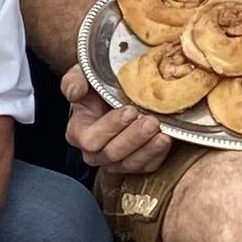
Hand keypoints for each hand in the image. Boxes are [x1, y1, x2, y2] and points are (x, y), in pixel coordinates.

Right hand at [63, 62, 175, 176]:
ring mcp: (115, 161)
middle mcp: (95, 152)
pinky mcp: (136, 163)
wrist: (117, 89)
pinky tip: (167, 138)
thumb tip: (74, 92)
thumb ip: (74, 81)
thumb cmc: (97, 84)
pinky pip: (147, 166)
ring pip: (130, 163)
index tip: (130, 111)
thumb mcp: (82, 76)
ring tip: (162, 131)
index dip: (110, 127)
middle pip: (112, 154)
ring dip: (148, 148)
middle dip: (133, 138)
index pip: (90, 140)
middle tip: (150, 121)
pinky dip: (158, 153)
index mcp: (78, 133)